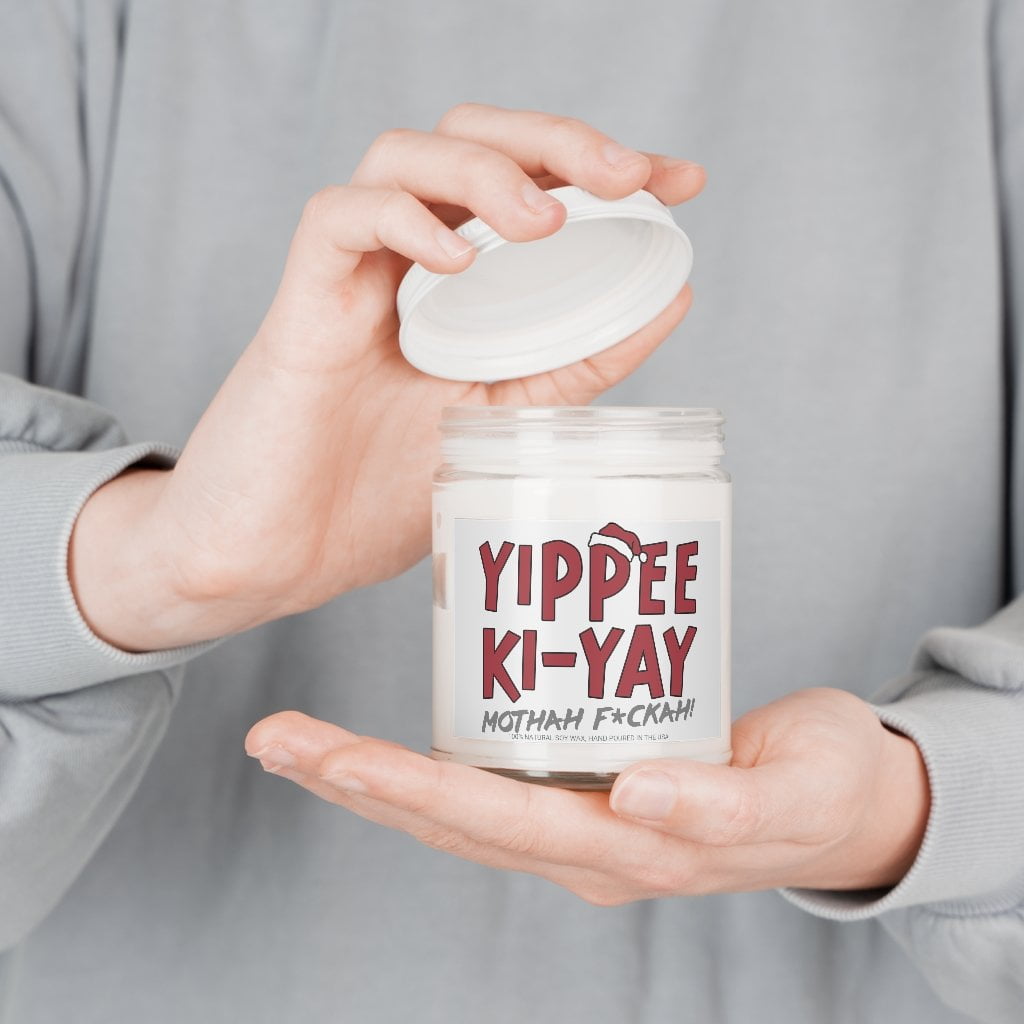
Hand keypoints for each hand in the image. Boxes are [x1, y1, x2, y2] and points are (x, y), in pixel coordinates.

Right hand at [70, 104, 704, 650]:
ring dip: (485, 170)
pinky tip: (455, 259)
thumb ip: (574, 364)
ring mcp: (353, 279)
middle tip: (628, 174)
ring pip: (405, 156)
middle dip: (557, 140)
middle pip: (473, 138)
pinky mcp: (302, 305)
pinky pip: (339, 222)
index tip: (682, 180)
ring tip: (544, 223)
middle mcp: (407, 264)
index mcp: (460, 287)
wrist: (282, 557)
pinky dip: (402, 221)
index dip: (605, 164)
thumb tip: (670, 303)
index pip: (531, 184)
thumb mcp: (505, 424)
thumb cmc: (376, 494)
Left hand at [244, 687, 929, 902]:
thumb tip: (642, 797)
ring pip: (453, 806)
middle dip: (354, 781)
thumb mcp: (795, 796)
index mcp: (626, 853)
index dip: (410, 790)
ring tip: (293, 740)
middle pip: (447, 819)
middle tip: (272, 738)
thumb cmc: (822, 790)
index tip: (334, 757)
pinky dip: (422, 763)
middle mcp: (583, 845)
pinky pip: (489, 781)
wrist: (843, 802)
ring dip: (369, 778)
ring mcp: (578, 822)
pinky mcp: (585, 787)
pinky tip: (377, 737)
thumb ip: (725, 807)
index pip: (493, 824)